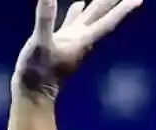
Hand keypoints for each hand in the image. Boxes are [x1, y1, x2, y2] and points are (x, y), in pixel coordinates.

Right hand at [14, 0, 142, 97]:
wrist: (33, 93)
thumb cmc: (38, 73)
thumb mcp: (40, 44)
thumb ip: (46, 20)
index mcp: (81, 40)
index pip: (107, 21)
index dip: (123, 9)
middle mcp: (81, 39)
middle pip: (101, 16)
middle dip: (113, 1)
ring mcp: (71, 40)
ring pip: (89, 17)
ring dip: (98, 4)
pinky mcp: (61, 42)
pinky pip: (73, 22)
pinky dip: (77, 11)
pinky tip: (79, 4)